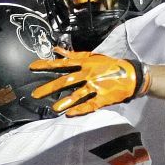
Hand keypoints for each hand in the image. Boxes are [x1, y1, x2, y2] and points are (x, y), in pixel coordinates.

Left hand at [30, 47, 150, 116]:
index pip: (62, 64)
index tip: (32, 67)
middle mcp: (88, 74)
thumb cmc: (110, 65)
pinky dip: (80, 110)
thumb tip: (57, 50)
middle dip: (49, 88)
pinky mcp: (103, 98)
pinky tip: (70, 114)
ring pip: (78, 94)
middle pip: (66, 81)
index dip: (46, 65)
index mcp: (85, 63)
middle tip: (35, 95)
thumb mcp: (93, 56)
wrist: (131, 75)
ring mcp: (96, 87)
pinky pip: (90, 105)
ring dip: (65, 102)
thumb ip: (74, 55)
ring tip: (54, 109)